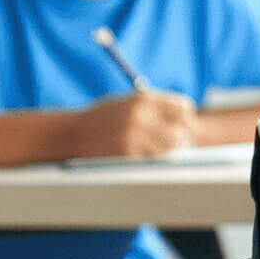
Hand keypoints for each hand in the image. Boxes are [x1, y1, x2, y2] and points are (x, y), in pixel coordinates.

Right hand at [61, 88, 197, 159]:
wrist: (73, 132)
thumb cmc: (104, 117)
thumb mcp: (129, 102)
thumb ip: (154, 108)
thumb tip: (185, 119)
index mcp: (144, 99)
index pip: (183, 108)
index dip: (186, 119)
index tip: (183, 125)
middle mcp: (141, 115)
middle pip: (181, 130)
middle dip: (182, 137)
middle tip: (178, 143)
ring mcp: (134, 135)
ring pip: (170, 148)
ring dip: (170, 151)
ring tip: (162, 150)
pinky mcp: (126, 153)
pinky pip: (153, 159)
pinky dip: (155, 159)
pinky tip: (147, 155)